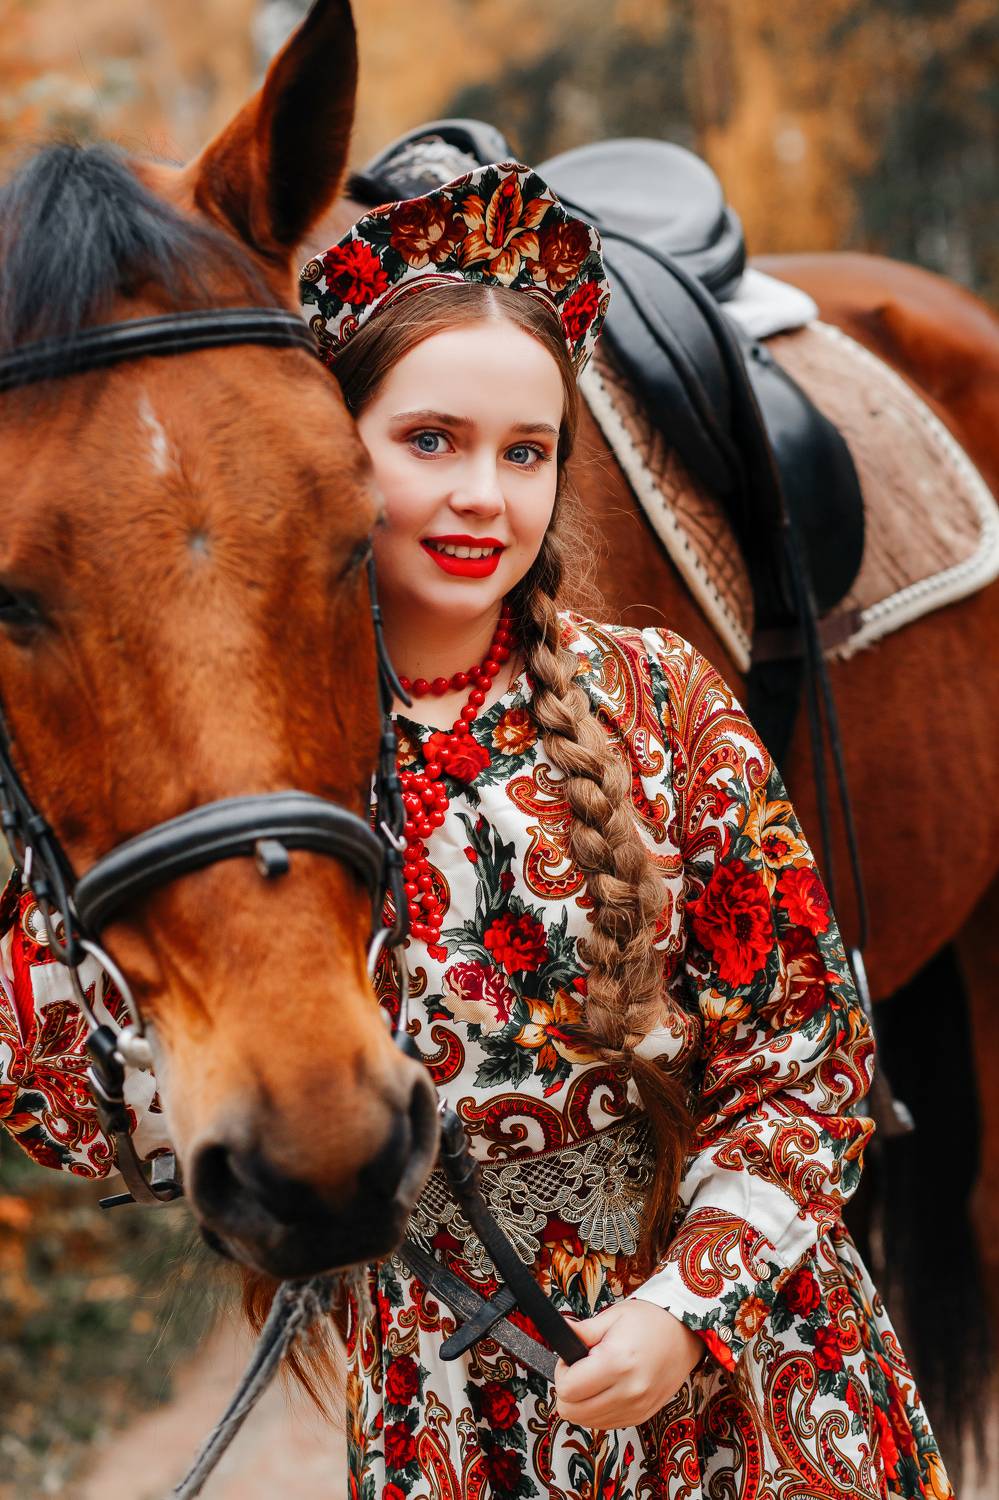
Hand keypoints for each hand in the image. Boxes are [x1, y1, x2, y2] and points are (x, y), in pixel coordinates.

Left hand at [553, 1299, 704, 1428]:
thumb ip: (583, 1330)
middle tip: (579, 1369)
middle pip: (573, 1412)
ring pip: (587, 1422)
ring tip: (594, 1377)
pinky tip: (606, 1389)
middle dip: (567, 1390)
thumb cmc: (651, 1321)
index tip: (570, 1360)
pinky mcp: (641, 1416)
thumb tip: (561, 1333)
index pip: (568, 1389)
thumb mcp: (613, 1316)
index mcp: (617, 1363)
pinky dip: (598, 1410)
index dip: (561, 1372)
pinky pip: (605, 1424)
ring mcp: (636, 1408)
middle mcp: (628, 1391)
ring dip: (582, 1403)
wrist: (684, 1335)